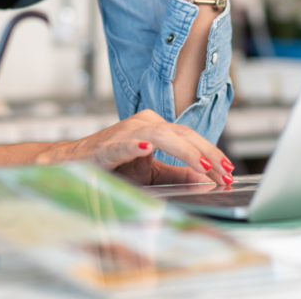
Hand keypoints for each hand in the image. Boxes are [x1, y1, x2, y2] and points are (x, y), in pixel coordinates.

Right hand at [44, 109, 234, 185]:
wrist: (71, 164)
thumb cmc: (112, 166)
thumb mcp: (151, 172)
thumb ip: (176, 172)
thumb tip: (205, 177)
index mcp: (155, 127)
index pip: (191, 137)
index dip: (212, 152)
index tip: (229, 171)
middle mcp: (143, 123)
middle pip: (183, 134)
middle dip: (208, 154)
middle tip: (226, 173)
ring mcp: (125, 131)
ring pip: (162, 135)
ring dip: (186, 152)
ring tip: (204, 166)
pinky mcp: (107, 145)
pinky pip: (124, 143)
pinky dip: (135, 145)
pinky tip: (146, 150)